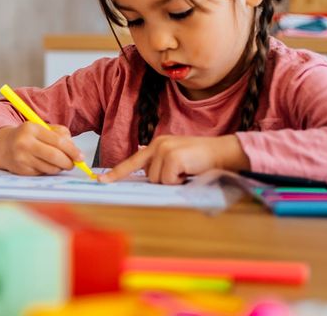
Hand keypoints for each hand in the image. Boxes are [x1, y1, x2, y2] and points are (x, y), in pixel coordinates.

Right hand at [0, 123, 83, 175]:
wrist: (2, 145)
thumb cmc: (27, 136)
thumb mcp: (41, 128)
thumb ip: (60, 134)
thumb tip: (75, 151)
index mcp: (31, 128)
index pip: (58, 141)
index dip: (73, 150)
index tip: (81, 157)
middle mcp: (24, 143)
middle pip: (54, 156)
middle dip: (68, 162)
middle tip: (73, 164)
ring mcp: (21, 158)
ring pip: (50, 168)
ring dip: (59, 168)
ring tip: (59, 163)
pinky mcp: (20, 170)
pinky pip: (42, 174)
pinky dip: (48, 171)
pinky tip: (46, 165)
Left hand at [99, 134, 248, 183]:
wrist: (224, 153)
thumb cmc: (204, 160)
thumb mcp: (178, 160)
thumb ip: (162, 167)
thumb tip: (150, 180)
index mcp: (157, 145)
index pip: (132, 161)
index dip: (117, 172)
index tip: (101, 180)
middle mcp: (158, 145)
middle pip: (148, 176)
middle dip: (165, 180)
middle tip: (183, 173)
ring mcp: (164, 150)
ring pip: (157, 180)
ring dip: (173, 181)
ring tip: (188, 171)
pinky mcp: (172, 156)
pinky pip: (168, 180)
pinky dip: (180, 181)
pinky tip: (190, 171)